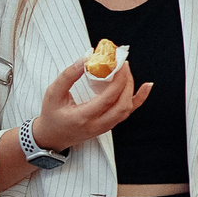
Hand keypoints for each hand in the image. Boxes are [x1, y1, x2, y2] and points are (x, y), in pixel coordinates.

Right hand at [33, 58, 149, 153]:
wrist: (52, 137)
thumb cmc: (51, 115)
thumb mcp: (52, 93)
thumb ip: (68, 75)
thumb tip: (86, 59)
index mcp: (83, 117)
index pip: (107, 98)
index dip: (117, 80)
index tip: (117, 63)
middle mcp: (97, 125)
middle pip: (122, 104)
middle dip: (126, 82)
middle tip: (122, 64)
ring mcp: (105, 127)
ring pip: (127, 109)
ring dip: (131, 88)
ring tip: (126, 70)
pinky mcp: (108, 125)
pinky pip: (127, 112)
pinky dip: (138, 99)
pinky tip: (146, 87)